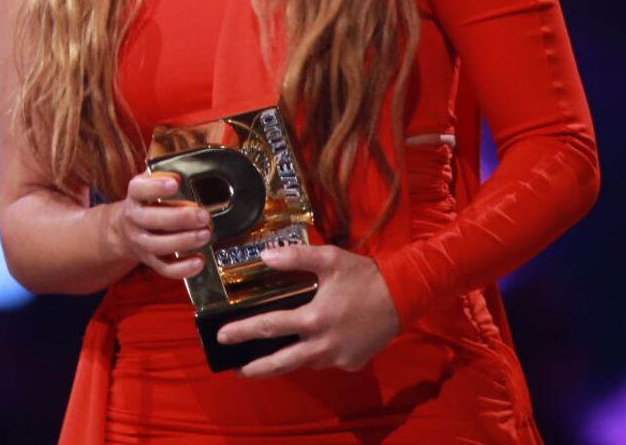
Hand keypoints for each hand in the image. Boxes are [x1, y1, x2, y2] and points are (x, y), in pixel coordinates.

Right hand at [111, 172, 209, 279]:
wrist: (124, 229)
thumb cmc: (146, 201)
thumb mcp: (149, 183)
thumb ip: (163, 176)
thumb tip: (180, 175)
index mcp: (135, 196)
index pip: (139, 190)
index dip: (155, 187)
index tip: (175, 183)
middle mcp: (134, 219)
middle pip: (151, 220)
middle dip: (180, 218)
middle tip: (203, 215)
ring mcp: (140, 242)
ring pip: (158, 246)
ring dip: (184, 241)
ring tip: (205, 234)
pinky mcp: (149, 261)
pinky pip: (164, 269)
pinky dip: (182, 268)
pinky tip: (199, 260)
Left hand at [217, 243, 399, 376]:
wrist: (402, 295)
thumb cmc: (363, 275)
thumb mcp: (329, 258)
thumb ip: (295, 257)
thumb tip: (264, 256)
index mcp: (314, 318)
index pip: (270, 326)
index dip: (244, 331)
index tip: (222, 336)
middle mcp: (323, 344)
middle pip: (282, 362)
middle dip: (257, 367)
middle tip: (237, 369)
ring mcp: (338, 358)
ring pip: (305, 363)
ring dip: (287, 359)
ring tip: (271, 355)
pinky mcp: (352, 364)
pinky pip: (326, 361)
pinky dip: (316, 353)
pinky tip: (314, 341)